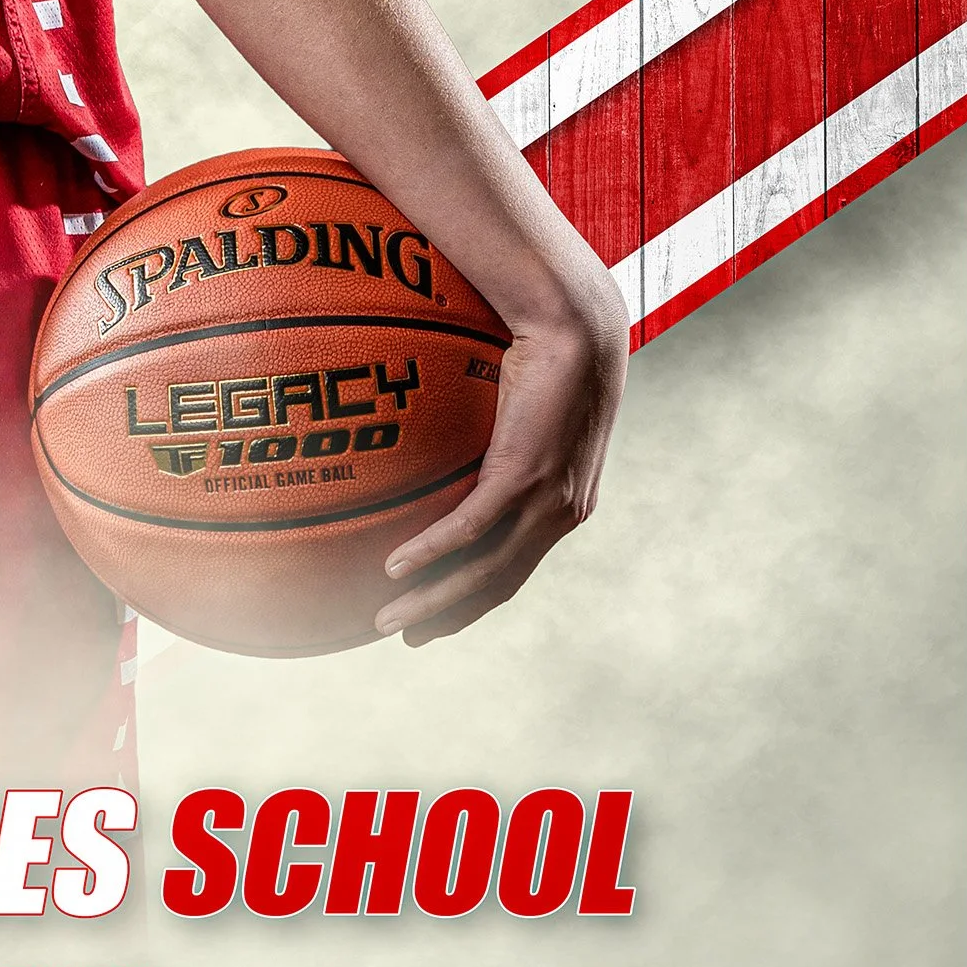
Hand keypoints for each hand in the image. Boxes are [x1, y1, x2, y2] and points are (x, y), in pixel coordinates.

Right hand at [374, 285, 627, 644]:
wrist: (577, 331)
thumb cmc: (548, 360)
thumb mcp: (523, 416)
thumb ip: (499, 447)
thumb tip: (452, 447)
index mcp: (562, 509)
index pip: (513, 572)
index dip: (471, 603)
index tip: (431, 620)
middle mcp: (560, 516)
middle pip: (497, 585)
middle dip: (448, 616)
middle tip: (403, 634)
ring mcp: (544, 499)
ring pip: (484, 570)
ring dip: (433, 599)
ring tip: (389, 617)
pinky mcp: (523, 474)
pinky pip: (472, 526)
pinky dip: (432, 551)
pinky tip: (397, 566)